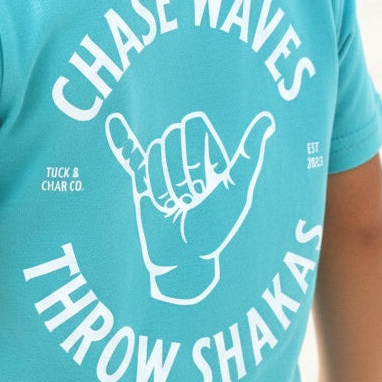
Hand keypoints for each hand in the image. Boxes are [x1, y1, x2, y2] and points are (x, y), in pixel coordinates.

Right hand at [106, 109, 274, 304]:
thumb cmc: (214, 229)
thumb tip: (268, 120)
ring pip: (153, 153)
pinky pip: (130, 155)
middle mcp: (187, 156)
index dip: (195, 155)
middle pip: (171, 137)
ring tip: (173, 206)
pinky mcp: (143, 181)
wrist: (183, 261)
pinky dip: (121, 140)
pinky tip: (114, 123)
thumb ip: (248, 155)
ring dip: (162, 183)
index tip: (204, 186)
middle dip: (177, 171)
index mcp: (211, 153)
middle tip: (188, 199)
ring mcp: (163, 167)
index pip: (194, 126)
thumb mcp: (235, 191)